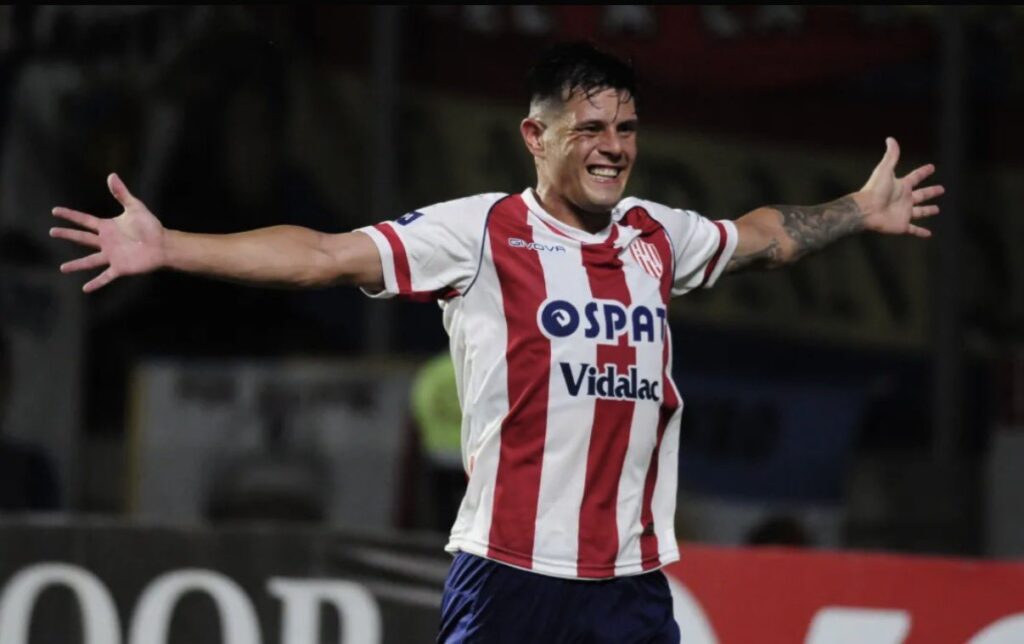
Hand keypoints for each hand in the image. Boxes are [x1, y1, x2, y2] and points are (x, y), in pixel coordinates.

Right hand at [50, 173, 165, 291]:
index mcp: (107, 228)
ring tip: (62, 268)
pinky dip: (96, 283)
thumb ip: (122, 194)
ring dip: (76, 265)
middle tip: (51, 232)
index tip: (55, 211)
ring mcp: (112, 256)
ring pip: (89, 261)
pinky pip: (105, 276)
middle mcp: (106, 242)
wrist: (163, 244)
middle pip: (82, 239)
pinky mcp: (120, 267)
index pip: (84, 220)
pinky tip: (85, 289)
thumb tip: (112, 175)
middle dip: (67, 235)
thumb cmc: (150, 226)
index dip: (70, 215)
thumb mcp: (135, 207)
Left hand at [858, 137, 944, 237]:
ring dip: (928, 211)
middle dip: (931, 191)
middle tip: (941, 189)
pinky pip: (914, 230)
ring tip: (937, 210)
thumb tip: (890, 138)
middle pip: (921, 194)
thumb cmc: (874, 190)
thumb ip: (891, 156)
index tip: (932, 167)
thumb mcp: (884, 170)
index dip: (923, 172)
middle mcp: (903, 199)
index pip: (915, 177)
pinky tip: (929, 234)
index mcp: (901, 186)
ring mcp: (904, 212)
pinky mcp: (902, 225)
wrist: (866, 210)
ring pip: (920, 211)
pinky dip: (921, 232)